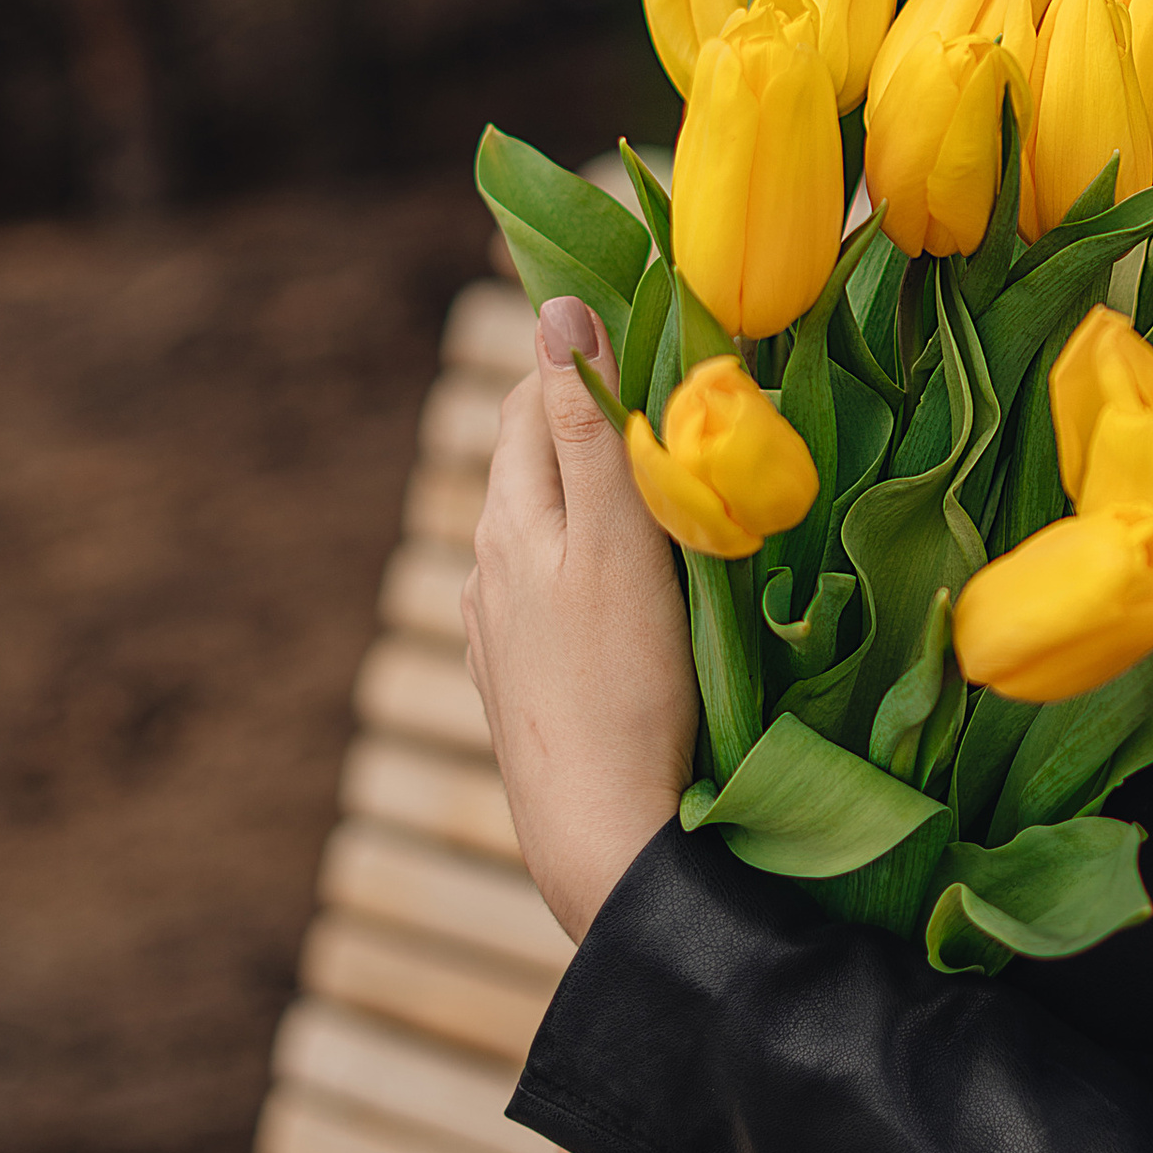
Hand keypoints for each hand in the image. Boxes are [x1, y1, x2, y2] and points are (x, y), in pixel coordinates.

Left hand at [463, 296, 699, 943]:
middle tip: (662, 398)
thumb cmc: (625, 685)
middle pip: (527, 459)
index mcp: (512, 518)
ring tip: (651, 488)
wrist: (605, 840)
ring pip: (535, 532)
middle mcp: (490, 567)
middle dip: (580, 417)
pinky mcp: (521, 688)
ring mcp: (500, 634)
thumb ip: (592, 426)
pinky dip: (578, 566)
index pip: (534, 399)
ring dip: (581, 493)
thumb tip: (557, 312)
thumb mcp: (618, 541)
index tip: (652, 338)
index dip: (580, 357)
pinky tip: (612, 590)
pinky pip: (541, 599)